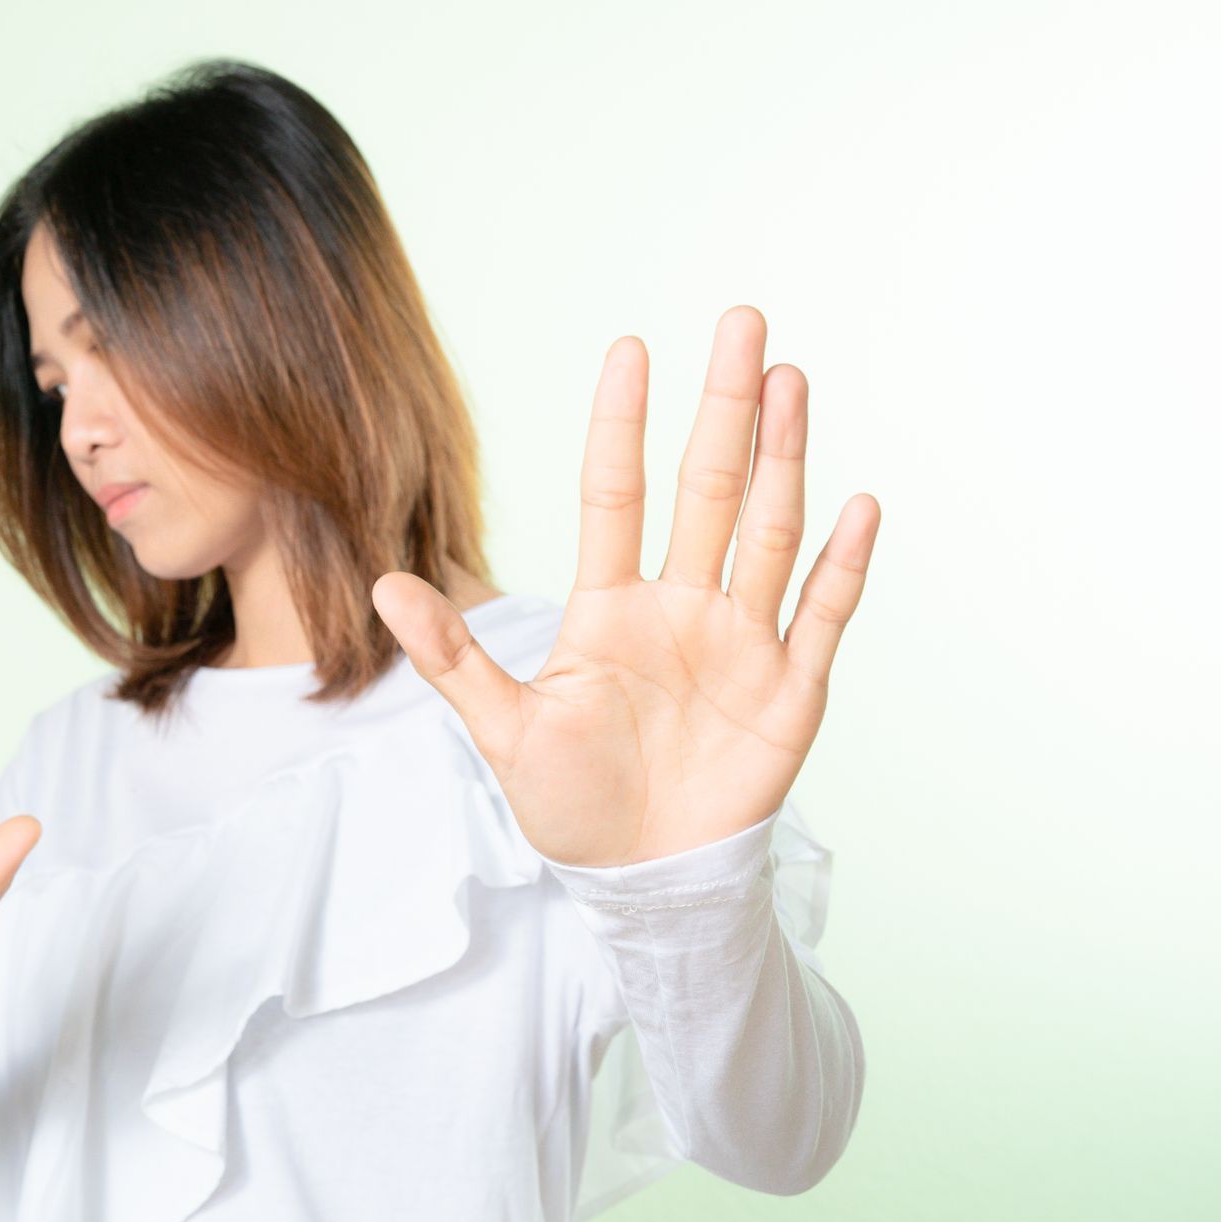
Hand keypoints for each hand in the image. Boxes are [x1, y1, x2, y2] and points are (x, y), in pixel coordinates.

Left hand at [373, 306, 879, 866]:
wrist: (638, 878)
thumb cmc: (568, 802)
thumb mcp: (503, 728)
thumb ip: (452, 656)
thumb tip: (383, 585)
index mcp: (610, 606)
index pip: (617, 493)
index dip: (622, 424)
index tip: (631, 346)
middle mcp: (682, 606)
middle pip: (707, 489)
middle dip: (726, 409)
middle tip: (742, 322)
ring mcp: (741, 642)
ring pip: (767, 531)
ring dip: (783, 459)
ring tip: (791, 381)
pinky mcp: (791, 691)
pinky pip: (823, 616)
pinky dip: (841, 565)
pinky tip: (859, 504)